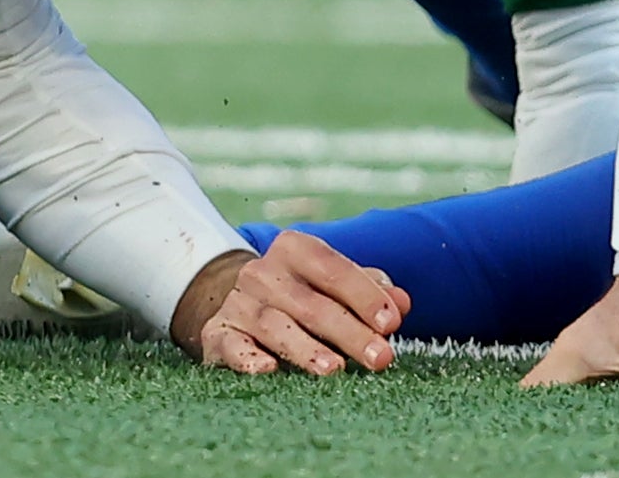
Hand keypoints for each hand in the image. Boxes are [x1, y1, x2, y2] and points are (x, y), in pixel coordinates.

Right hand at [173, 232, 410, 376]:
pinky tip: (268, 370)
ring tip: (335, 369)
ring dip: (306, 349)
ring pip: (275, 326)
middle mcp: (263, 272)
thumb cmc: (302, 293)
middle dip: (349, 332)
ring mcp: (237, 302)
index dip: (364, 295)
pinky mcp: (216, 333)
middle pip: (311, 303)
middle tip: (380, 357)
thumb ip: (370, 290)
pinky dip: (247, 357)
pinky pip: (230, 344)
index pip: (333, 269)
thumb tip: (402, 303)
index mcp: (295, 249)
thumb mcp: (334, 284)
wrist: (238, 301)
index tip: (391, 323)